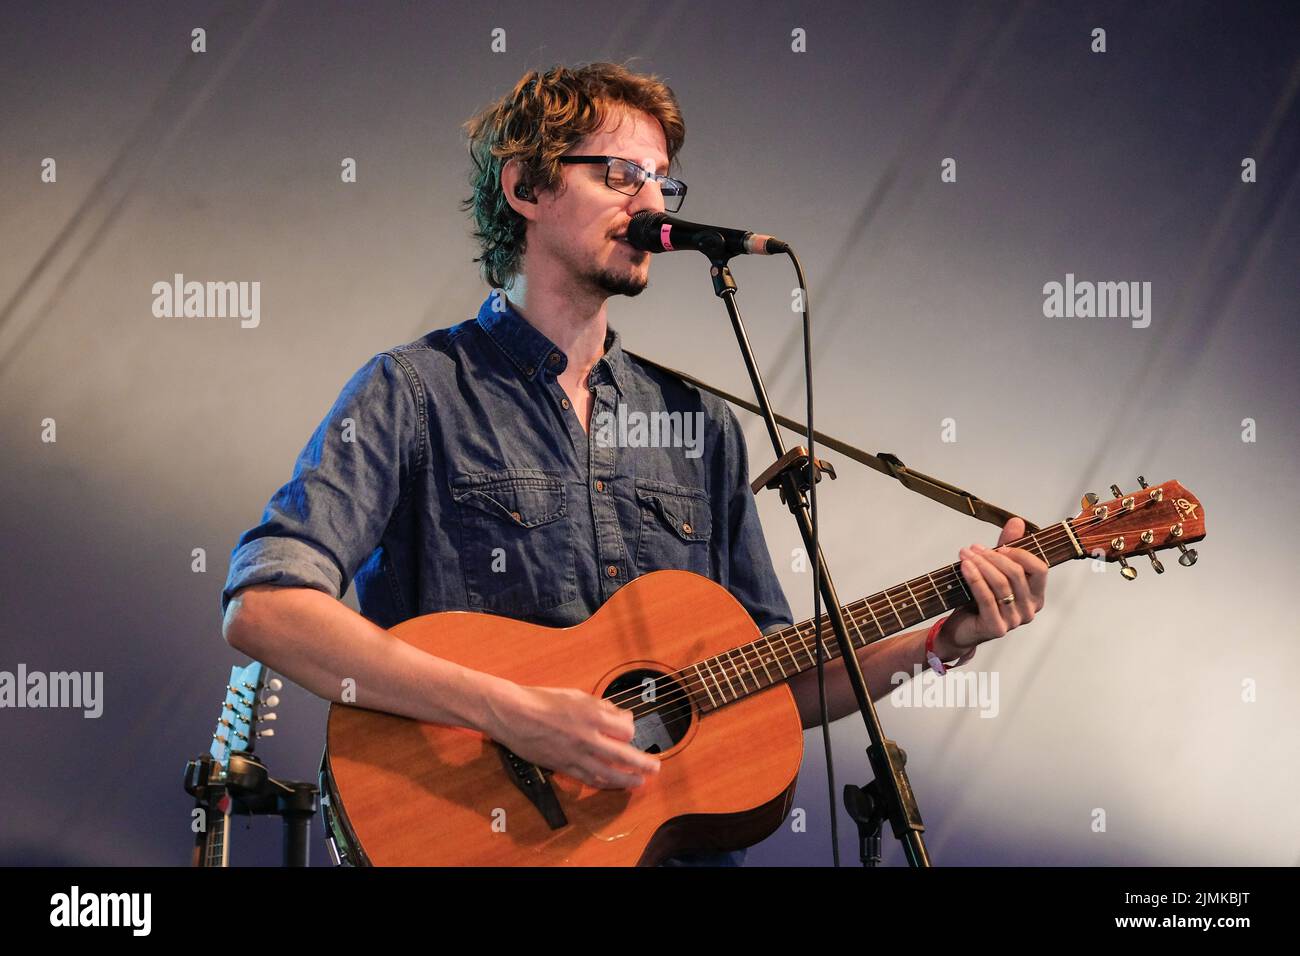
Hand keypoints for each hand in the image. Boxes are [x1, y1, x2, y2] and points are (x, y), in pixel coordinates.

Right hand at [483, 682, 660, 789]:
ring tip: (639, 782)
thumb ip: (600, 706)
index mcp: (593, 714)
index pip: (626, 730)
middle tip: (654, 767)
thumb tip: (618, 715)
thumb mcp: (576, 695)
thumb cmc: (542, 700)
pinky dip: (603, 783)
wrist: (513, 714)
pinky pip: (588, 779)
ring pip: (609, 773)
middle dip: (643, 763)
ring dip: (627, 780)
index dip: (631, 731)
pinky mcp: (563, 766)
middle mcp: (588, 736)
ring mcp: (576, 754)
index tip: (629, 730)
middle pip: (625, 755)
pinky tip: (611, 785)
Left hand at [933, 516, 1047, 658]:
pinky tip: (964, 566)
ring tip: (964, 554)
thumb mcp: (995, 570)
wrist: (962, 628)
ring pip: (1000, 584)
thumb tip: (1017, 521)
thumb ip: (1007, 548)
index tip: (999, 546)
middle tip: (973, 548)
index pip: (1040, 568)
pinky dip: (975, 578)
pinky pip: (987, 597)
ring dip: (980, 565)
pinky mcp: (997, 628)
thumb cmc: (981, 599)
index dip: (1021, 553)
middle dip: (993, 556)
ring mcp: (1015, 621)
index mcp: (1036, 595)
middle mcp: (1030, 610)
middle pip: (1016, 574)